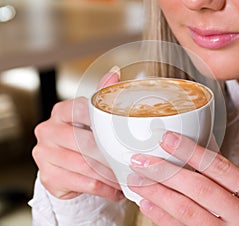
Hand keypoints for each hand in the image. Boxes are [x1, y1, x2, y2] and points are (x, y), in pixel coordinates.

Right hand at [32, 69, 122, 200]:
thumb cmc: (80, 138)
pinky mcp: (49, 176)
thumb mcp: (90, 117)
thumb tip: (114, 73)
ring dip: (110, 174)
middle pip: (85, 142)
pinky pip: (83, 183)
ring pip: (86, 165)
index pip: (83, 111)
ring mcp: (45, 154)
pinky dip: (103, 188)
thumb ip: (102, 96)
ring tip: (127, 176)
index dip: (104, 122)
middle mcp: (48, 131)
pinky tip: (115, 189)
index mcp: (60, 112)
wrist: (62, 164)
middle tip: (131, 160)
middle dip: (111, 154)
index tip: (122, 132)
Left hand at [128, 131, 238, 225]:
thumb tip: (195, 145)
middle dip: (165, 172)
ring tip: (138, 181)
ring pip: (187, 211)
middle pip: (199, 189)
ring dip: (157, 194)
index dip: (190, 151)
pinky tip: (148, 204)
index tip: (166, 139)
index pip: (219, 167)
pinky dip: (161, 216)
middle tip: (142, 162)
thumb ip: (227, 175)